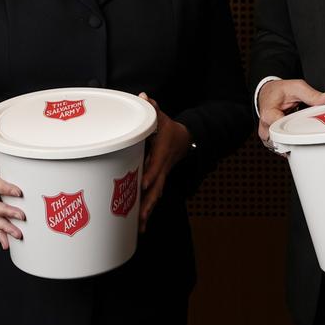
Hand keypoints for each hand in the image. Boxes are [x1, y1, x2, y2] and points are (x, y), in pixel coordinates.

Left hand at [137, 93, 190, 232]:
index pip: (156, 164)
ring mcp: (161, 176)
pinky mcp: (158, 181)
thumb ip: (153, 108)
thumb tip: (144, 97)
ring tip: (139, 228)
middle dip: (148, 202)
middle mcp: (163, 167)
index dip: (150, 174)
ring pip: (155, 195)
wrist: (185, 139)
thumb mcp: (162, 117)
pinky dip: (147, 210)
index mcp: (163, 152)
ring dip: (148, 211)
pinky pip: (153, 196)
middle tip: (141, 216)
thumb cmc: (169, 128)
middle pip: (156, 187)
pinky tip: (139, 226)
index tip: (142, 185)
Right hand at [256, 79, 324, 150]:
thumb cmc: (278, 91)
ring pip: (282, 148)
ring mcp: (267, 136)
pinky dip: (291, 144)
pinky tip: (299, 138)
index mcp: (269, 115)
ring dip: (295, 144)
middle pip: (283, 143)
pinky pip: (282, 147)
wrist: (267, 93)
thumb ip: (311, 94)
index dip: (297, 135)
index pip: (282, 132)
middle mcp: (265, 128)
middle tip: (311, 135)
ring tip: (305, 135)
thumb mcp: (295, 87)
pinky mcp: (271, 140)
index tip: (309, 133)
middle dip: (298, 141)